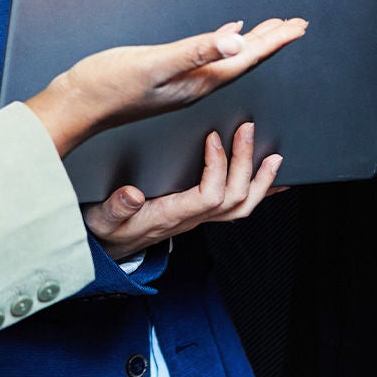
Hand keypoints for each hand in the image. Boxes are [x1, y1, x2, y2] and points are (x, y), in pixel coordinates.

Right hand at [24, 16, 306, 157]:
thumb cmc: (107, 88)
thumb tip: (235, 40)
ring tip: (272, 28)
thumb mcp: (153, 65)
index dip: (274, 42)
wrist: (76, 106)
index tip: (298, 26)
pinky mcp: (167, 76)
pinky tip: (225, 35)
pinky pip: (208, 58)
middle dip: (272, 41)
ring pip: (229, 58)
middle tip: (297, 24)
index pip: (246, 59)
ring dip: (252, 42)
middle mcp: (195, 84)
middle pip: (244, 60)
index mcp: (198, 82)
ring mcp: (182, 82)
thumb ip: (193, 52)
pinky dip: (223, 43)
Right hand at [83, 122, 284, 260]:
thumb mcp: (103, 218)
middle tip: (247, 130)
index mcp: (170, 216)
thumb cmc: (107, 229)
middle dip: (245, 165)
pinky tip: (271, 181)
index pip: (208, 197)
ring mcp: (198, 217)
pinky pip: (236, 207)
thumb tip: (132, 195)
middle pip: (233, 200)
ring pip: (240, 207)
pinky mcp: (199, 212)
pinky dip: (258, 193)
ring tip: (273, 156)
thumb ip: (116, 207)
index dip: (217, 167)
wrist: (109, 246)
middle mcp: (190, 218)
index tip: (213, 138)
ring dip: (260, 181)